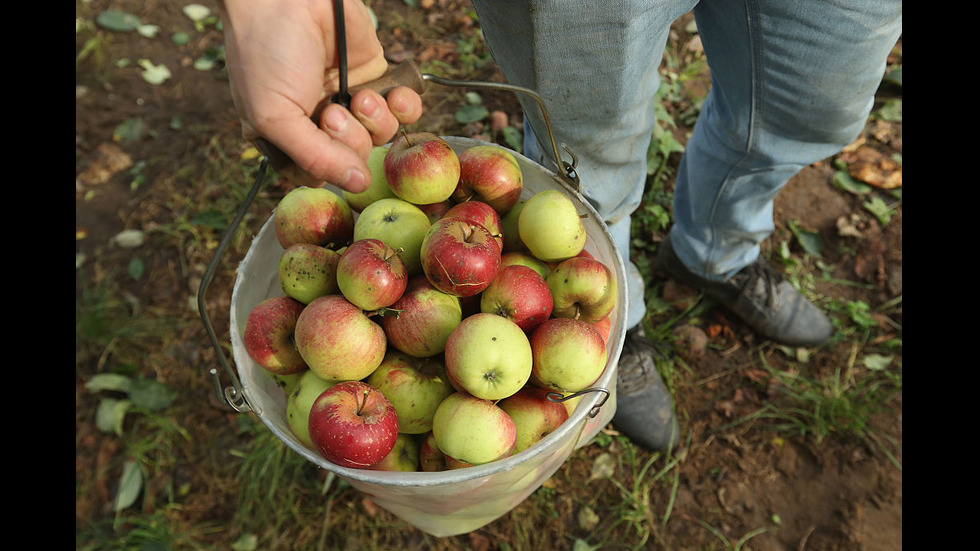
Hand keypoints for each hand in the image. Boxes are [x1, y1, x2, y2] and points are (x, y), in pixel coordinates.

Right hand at [219, 0, 422, 191]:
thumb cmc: (265, 54)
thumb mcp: (276, 116)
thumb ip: (315, 157)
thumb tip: (357, 185)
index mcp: (288, 137)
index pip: (320, 176)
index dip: (328, 169)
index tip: (319, 141)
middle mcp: (320, 124)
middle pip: (354, 160)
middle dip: (349, 139)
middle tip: (331, 111)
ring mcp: (349, 101)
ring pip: (380, 138)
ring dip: (374, 121)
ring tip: (357, 95)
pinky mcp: (376, 78)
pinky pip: (403, 110)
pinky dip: (405, 108)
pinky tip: (393, 96)